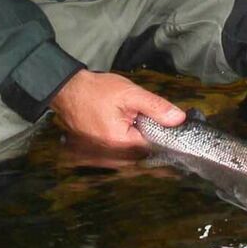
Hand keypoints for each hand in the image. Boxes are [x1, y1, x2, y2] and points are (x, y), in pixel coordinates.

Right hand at [48, 70, 185, 151]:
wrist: (68, 90)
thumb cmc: (97, 90)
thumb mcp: (130, 94)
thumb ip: (155, 107)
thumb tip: (178, 119)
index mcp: (119, 143)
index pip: (152, 147)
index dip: (161, 135)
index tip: (166, 126)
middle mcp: (109, 155)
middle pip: (141, 154)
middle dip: (147, 139)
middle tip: (143, 119)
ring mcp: (100, 157)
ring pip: (129, 156)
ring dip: (135, 143)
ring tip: (130, 122)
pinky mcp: (96, 154)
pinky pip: (117, 156)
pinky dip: (123, 145)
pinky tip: (122, 129)